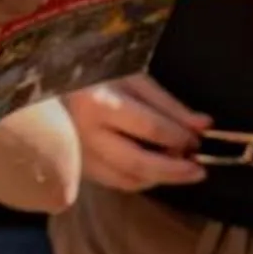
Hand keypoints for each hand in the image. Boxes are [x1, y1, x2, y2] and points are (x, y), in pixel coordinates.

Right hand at [70, 72, 209, 193]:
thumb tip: (203, 126)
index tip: (198, 138)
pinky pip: (114, 182)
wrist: (49, 80)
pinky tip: (154, 170)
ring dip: (159, 178)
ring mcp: (78, 154)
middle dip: (174, 171)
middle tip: (199, 170)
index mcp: (98, 102)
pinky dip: (139, 180)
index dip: (179, 136)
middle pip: (138, 163)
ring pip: (126, 179)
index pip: (149, 128)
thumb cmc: (94, 72)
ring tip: (180, 169)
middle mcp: (85, 134)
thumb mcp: (133, 78)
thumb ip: (168, 104)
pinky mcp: (77, 166)